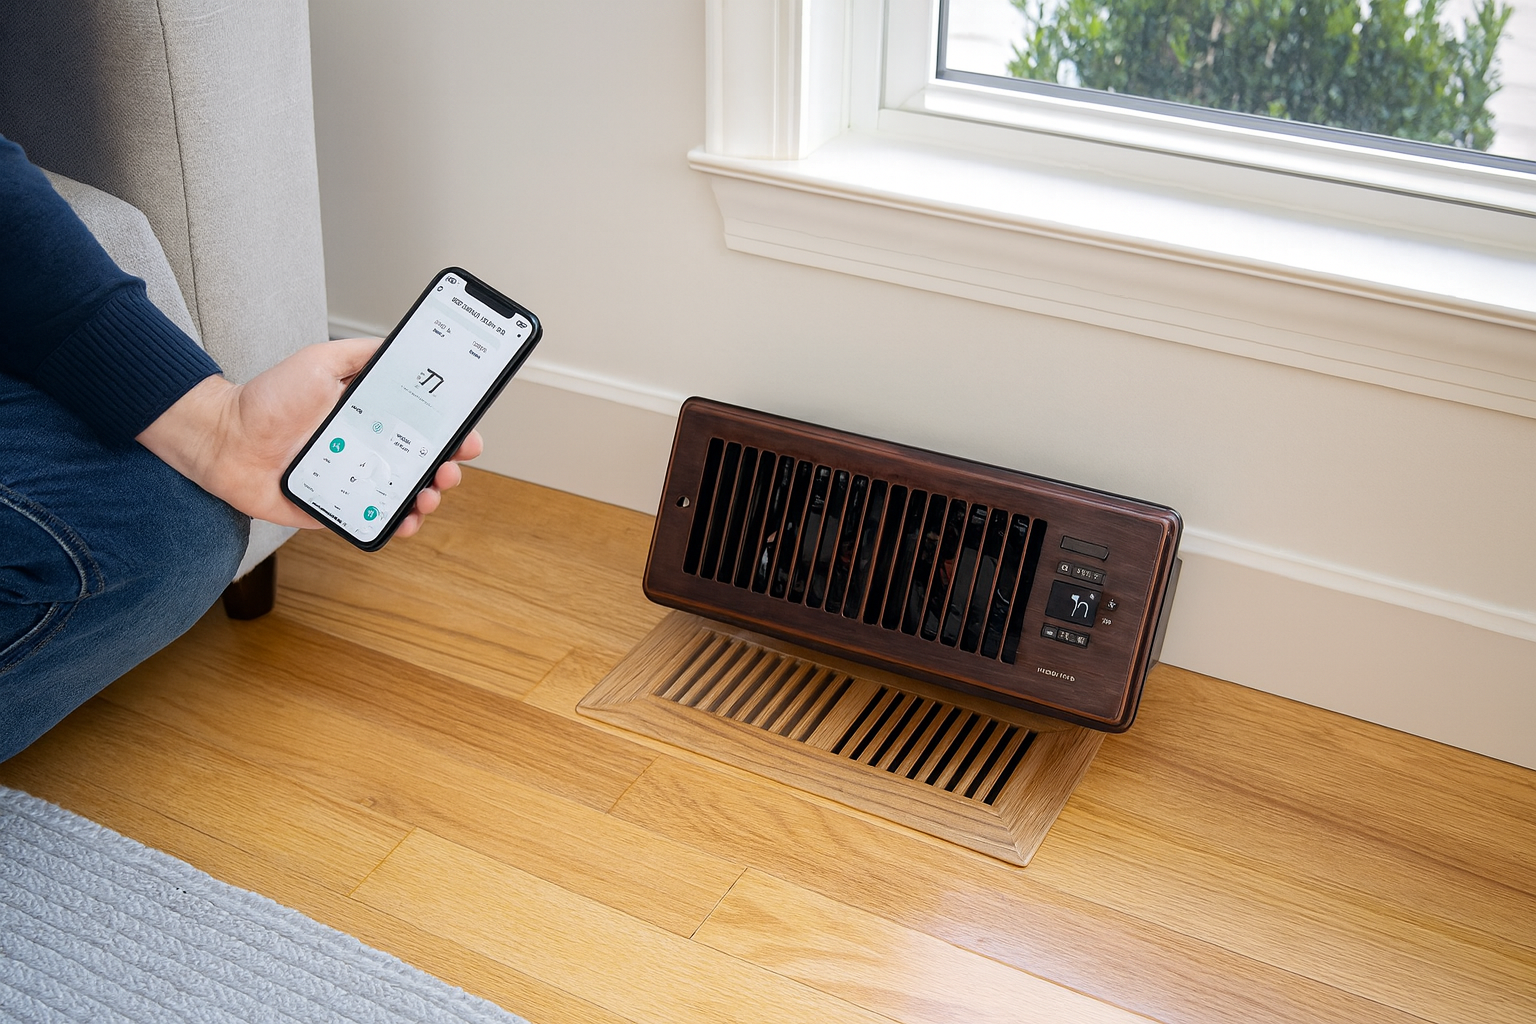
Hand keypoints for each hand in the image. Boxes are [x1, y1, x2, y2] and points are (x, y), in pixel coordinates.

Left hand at [137, 339, 482, 538]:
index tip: (467, 435)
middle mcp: (367, 448)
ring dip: (428, 497)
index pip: (422, 425)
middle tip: (449, 468)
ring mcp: (354, 479)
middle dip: (447, 468)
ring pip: (406, 494)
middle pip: (423, 463)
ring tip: (428, 494)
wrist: (225, 439)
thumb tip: (399, 345)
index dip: (451, 431)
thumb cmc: (266, 400)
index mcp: (370, 415)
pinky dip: (396, 524)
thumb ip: (359, 354)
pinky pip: (373, 520)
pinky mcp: (336, 508)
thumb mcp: (318, 362)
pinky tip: (404, 519)